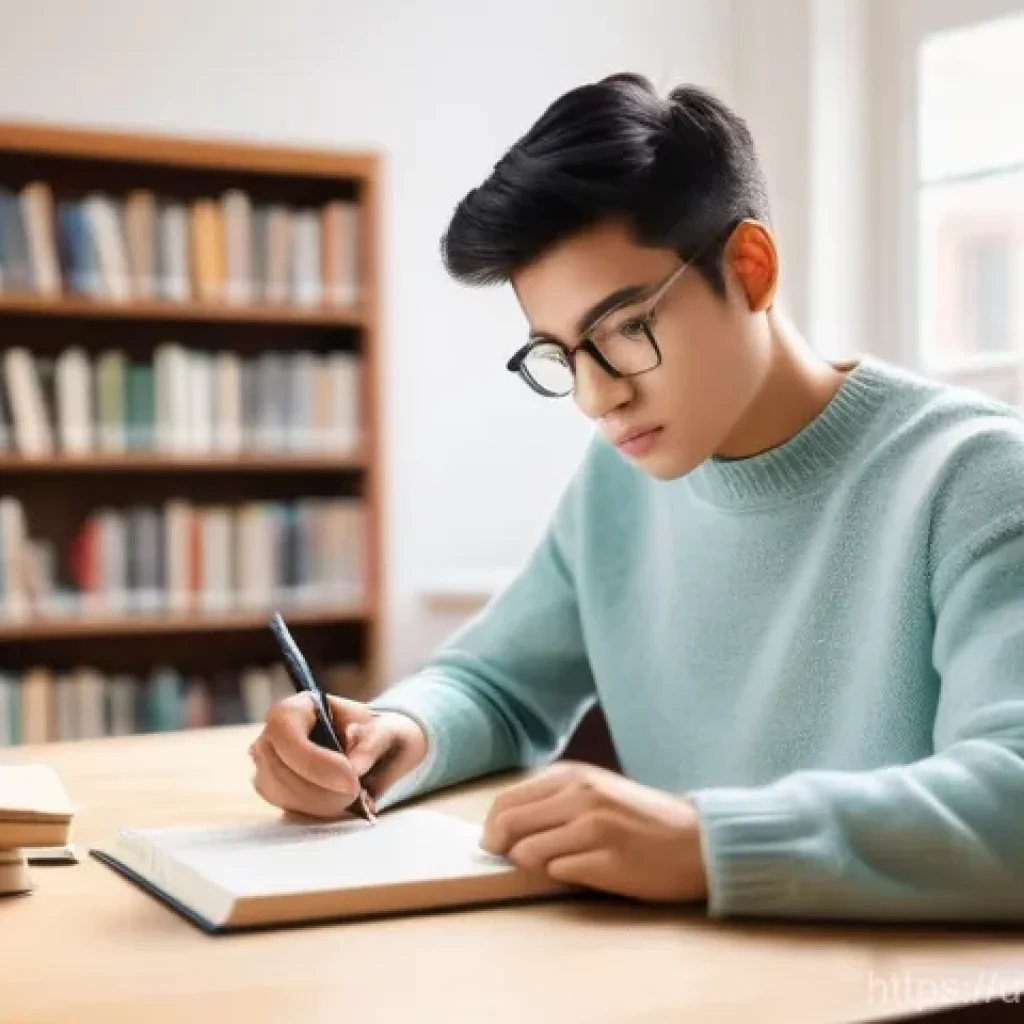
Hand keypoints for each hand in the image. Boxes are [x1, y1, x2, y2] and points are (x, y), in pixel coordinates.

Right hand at [249, 694, 427, 819]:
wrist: (370, 754)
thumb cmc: (373, 735)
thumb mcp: (385, 729)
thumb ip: (372, 742)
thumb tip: (354, 767)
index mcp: (294, 709)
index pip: (285, 733)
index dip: (315, 761)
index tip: (351, 779)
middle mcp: (271, 736)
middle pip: (280, 768)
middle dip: (323, 789)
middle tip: (358, 793)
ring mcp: (266, 766)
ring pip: (283, 793)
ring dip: (324, 803)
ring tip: (354, 796)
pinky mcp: (272, 793)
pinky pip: (289, 809)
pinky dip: (319, 811)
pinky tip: (341, 802)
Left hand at [481, 761, 706, 902]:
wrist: (699, 841)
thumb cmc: (642, 818)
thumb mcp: (596, 790)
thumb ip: (553, 799)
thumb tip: (500, 827)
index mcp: (573, 775)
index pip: (506, 800)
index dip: (492, 826)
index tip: (495, 843)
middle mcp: (581, 795)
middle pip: (508, 825)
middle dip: (501, 848)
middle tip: (512, 860)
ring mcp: (595, 828)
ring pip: (527, 852)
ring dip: (533, 865)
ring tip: (558, 863)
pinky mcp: (608, 862)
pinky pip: (559, 874)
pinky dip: (563, 877)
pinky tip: (584, 872)